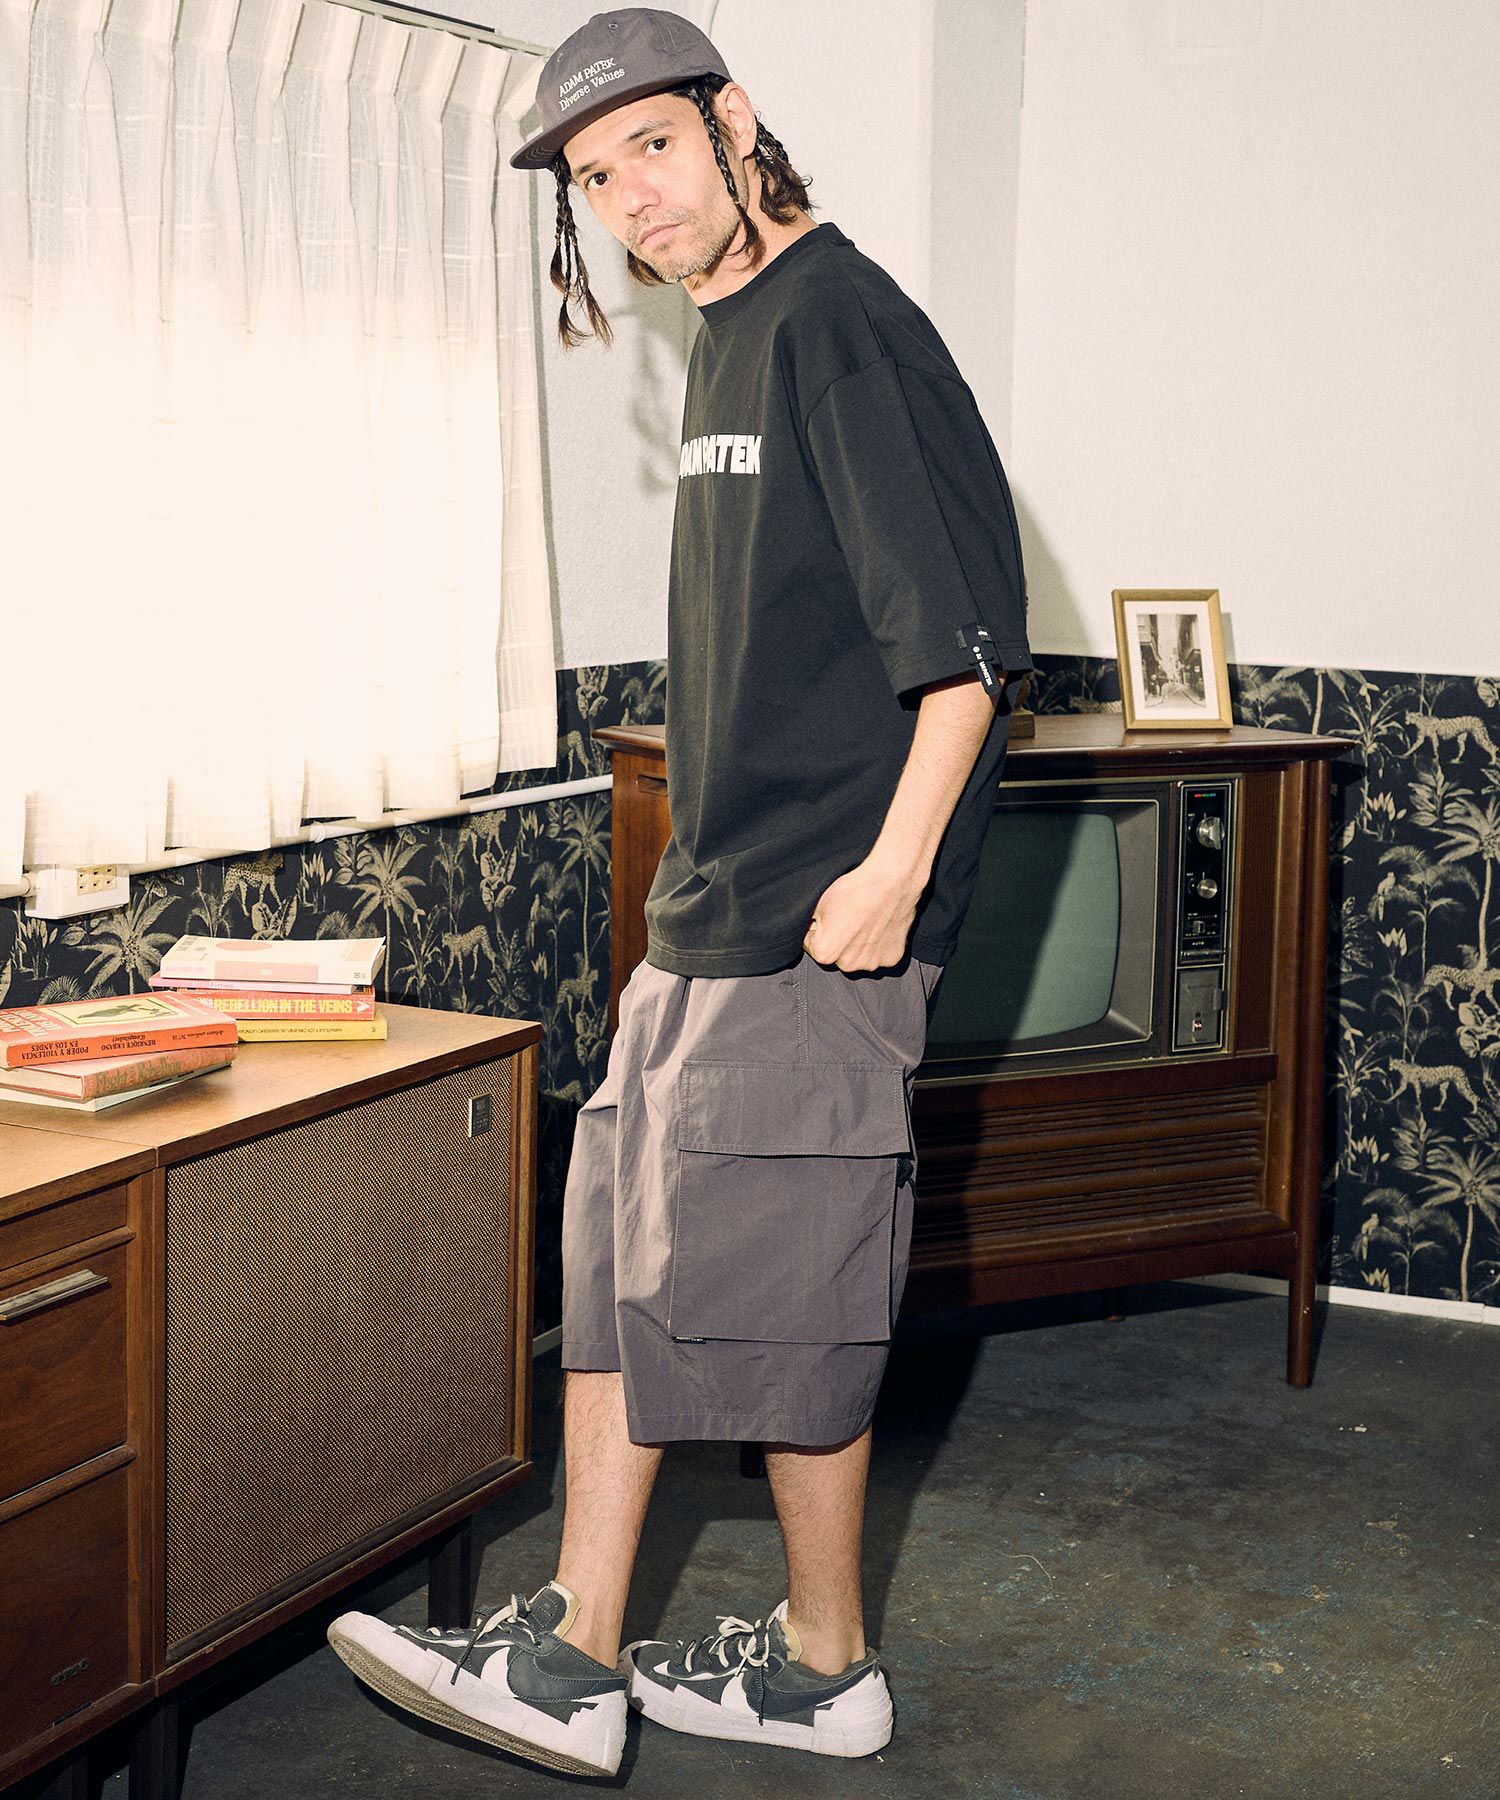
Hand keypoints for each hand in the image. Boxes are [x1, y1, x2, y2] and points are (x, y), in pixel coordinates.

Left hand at [802, 852, 926, 972]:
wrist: (889, 881)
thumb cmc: (854, 890)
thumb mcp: (817, 903)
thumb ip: (809, 922)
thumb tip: (810, 927)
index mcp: (825, 953)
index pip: (811, 944)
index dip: (816, 928)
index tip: (826, 917)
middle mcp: (848, 965)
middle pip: (837, 954)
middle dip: (838, 939)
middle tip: (848, 916)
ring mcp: (872, 963)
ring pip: (859, 955)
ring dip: (859, 944)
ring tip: (865, 920)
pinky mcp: (892, 957)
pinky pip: (880, 953)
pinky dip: (880, 943)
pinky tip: (880, 925)